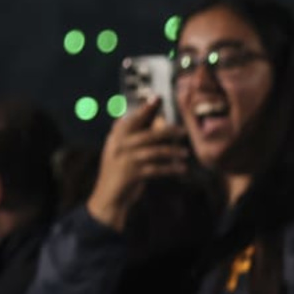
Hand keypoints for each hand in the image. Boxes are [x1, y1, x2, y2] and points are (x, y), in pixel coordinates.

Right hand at [86, 98, 190, 230]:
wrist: (108, 196)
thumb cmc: (117, 171)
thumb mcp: (119, 150)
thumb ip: (128, 136)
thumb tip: (144, 120)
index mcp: (116, 136)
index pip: (133, 118)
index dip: (146, 108)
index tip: (157, 98)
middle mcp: (120, 144)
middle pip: (148, 134)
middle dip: (167, 131)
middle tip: (183, 130)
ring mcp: (127, 159)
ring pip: (155, 151)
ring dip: (172, 151)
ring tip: (185, 153)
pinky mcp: (134, 174)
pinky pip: (157, 168)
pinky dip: (171, 168)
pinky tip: (181, 168)